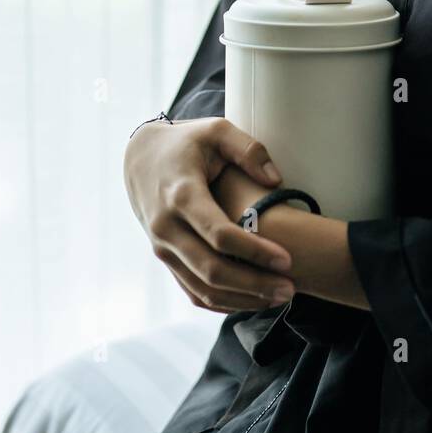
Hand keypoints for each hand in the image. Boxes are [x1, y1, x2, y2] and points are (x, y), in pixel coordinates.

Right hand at [124, 117, 295, 312]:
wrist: (140, 158)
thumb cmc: (187, 142)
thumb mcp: (217, 130)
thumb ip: (248, 149)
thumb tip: (275, 179)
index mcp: (182, 195)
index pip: (219, 234)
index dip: (254, 250)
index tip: (287, 259)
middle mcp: (167, 227)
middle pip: (211, 270)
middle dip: (253, 284)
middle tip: (291, 290)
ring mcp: (163, 247)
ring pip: (202, 288)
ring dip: (242, 299)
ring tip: (279, 297)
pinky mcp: (165, 258)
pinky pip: (192, 291)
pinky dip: (222, 302)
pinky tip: (253, 300)